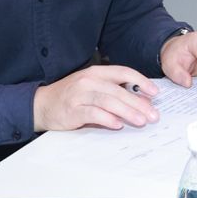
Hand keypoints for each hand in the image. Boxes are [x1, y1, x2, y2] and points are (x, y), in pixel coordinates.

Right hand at [33, 64, 158, 131]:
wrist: (41, 104)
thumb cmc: (71, 97)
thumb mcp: (93, 88)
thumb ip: (114, 91)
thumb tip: (142, 101)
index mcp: (96, 72)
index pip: (123, 72)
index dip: (141, 81)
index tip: (155, 92)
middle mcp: (88, 81)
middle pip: (119, 90)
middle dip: (139, 103)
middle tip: (153, 114)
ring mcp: (79, 95)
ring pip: (108, 101)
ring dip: (127, 112)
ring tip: (141, 121)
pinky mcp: (72, 110)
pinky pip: (93, 113)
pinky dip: (107, 119)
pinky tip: (117, 124)